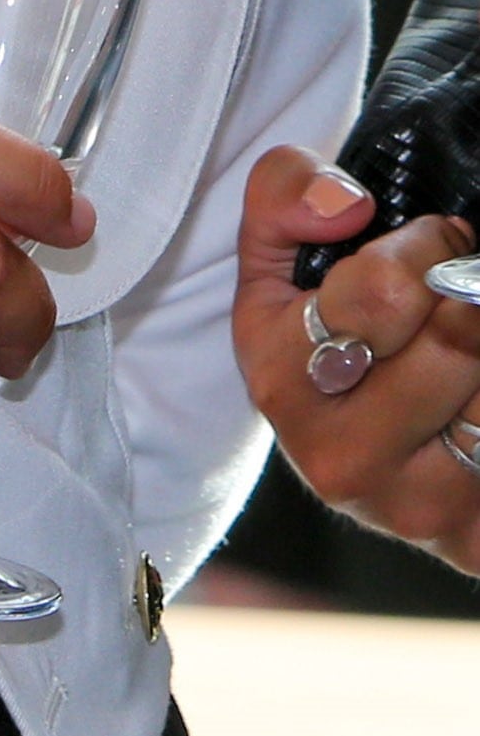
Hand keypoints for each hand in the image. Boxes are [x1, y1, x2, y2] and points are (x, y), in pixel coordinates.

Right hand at [233, 149, 479, 571]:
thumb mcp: (275, 258)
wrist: (352, 453)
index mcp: (282, 380)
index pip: (385, 291)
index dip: (427, 246)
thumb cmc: (317, 339)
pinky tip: (471, 392)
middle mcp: (341, 457)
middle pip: (454, 339)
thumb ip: (285, 193)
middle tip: (461, 281)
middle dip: (468, 290)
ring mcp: (413, 508)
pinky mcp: (470, 542)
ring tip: (465, 339)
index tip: (433, 242)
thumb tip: (346, 206)